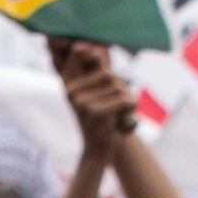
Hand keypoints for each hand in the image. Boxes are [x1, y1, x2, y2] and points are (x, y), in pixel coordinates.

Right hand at [49, 37, 138, 160]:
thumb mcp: (93, 91)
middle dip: (119, 89)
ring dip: (126, 99)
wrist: (96, 150)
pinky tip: (122, 120)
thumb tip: (95, 47)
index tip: (102, 67)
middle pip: (108, 74)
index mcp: (68, 83)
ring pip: (118, 86)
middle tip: (115, 105)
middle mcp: (70, 91)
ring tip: (118, 114)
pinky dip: (130, 109)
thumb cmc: (98, 118)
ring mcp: (81, 102)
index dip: (95, 55)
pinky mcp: (95, 114)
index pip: (82, 52)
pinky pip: (125, 99)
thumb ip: (94, 68)